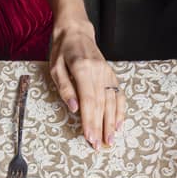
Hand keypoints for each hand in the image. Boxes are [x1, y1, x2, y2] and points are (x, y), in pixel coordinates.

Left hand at [48, 22, 123, 148]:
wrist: (76, 32)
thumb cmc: (62, 50)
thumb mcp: (55, 68)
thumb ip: (65, 88)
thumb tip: (75, 108)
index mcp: (83, 69)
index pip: (88, 100)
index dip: (90, 121)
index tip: (90, 137)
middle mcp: (99, 71)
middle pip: (101, 104)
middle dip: (100, 127)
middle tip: (99, 145)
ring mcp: (107, 73)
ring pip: (112, 102)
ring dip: (111, 123)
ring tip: (110, 140)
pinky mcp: (111, 74)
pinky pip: (119, 94)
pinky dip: (121, 110)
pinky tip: (119, 124)